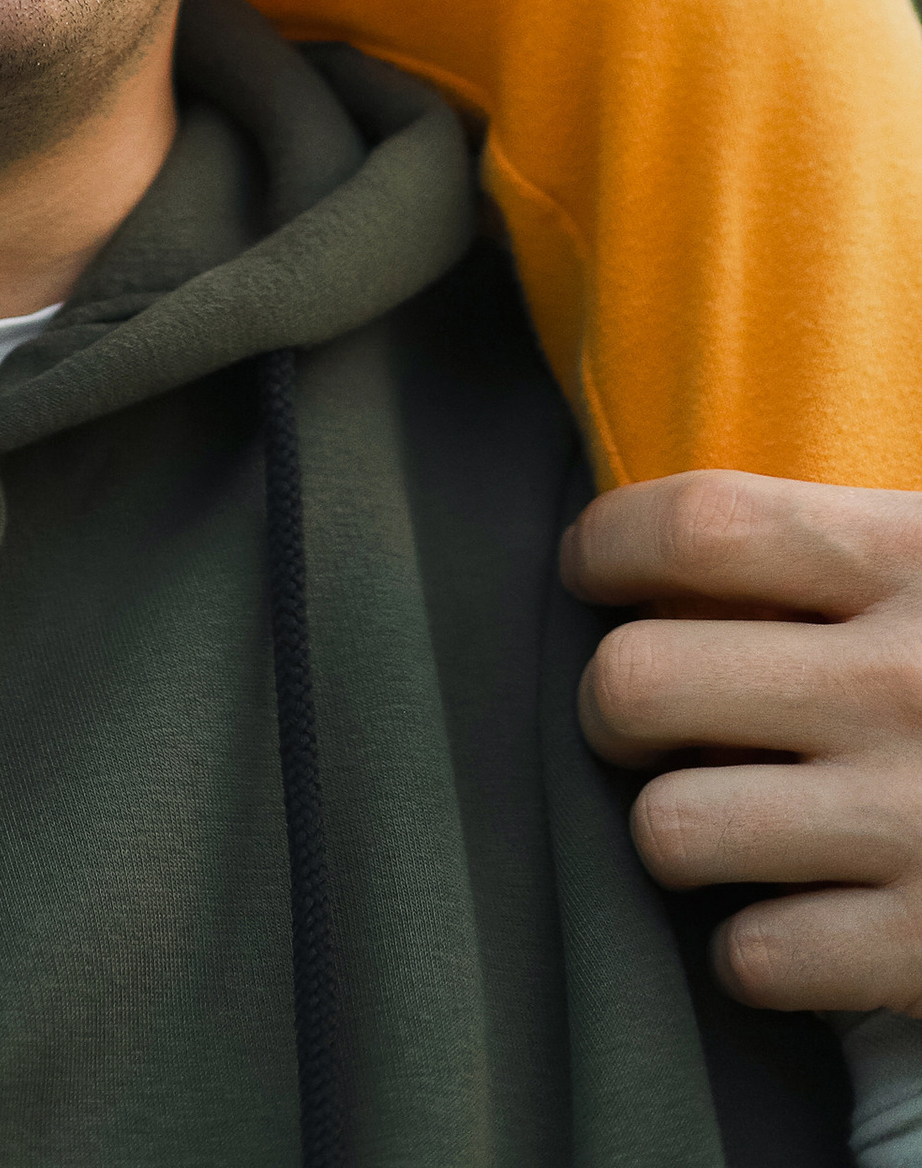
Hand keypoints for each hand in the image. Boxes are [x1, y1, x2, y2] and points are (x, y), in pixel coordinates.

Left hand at [566, 470, 921, 1017]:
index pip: (695, 527)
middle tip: (645, 718)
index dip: (607, 546)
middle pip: (640, 680)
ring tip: (719, 816)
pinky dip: (755, 948)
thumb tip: (667, 532)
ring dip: (673, 830)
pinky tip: (799, 915)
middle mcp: (906, 686)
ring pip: (671, 829)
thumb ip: (845, 543)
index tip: (594, 572)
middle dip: (613, 705)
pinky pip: (754, 955)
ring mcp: (918, 824)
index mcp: (915, 562)